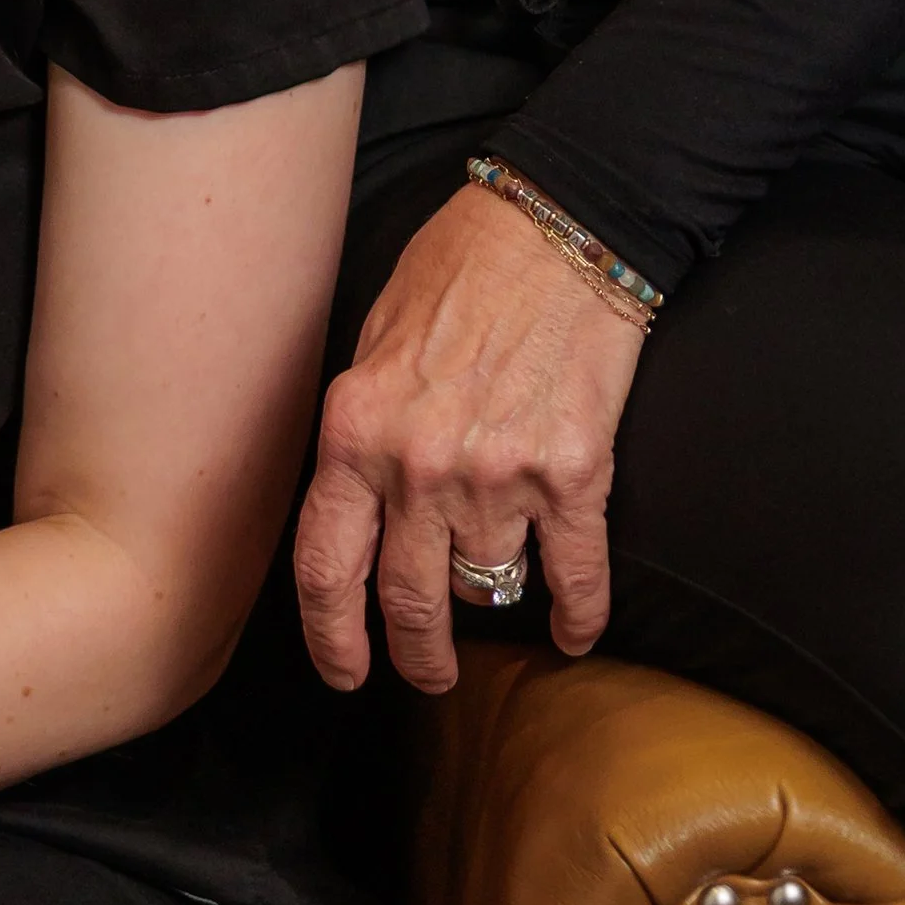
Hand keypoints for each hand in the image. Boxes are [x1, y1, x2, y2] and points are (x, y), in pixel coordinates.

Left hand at [294, 183, 646, 695]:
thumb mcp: (373, 342)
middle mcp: (419, 466)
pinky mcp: (573, 475)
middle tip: (429, 676)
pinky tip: (574, 634)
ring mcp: (498, 475)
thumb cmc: (457, 269)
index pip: (326, 565)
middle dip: (419, 655)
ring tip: (498, 614)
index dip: (331, 637)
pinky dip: (577, 617)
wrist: (554, 228)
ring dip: (493, 609)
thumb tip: (356, 503)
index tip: (345, 673)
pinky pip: (575, 578)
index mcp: (355, 430)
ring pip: (490, 590)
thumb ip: (362, 430)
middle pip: (410, 602)